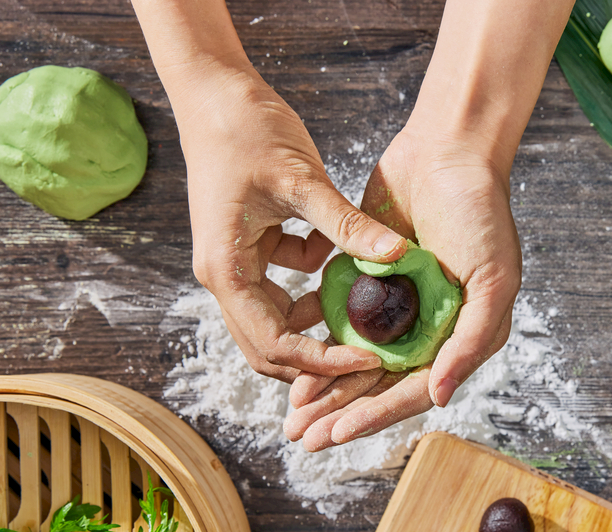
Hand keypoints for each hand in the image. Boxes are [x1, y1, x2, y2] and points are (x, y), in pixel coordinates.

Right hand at [173, 64, 408, 381]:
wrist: (214, 91)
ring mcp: (236, 263)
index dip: (322, 361)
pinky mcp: (251, 246)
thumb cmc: (246, 129)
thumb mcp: (302, 179)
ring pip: (279, 316)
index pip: (274, 344)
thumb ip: (346, 225)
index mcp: (226, 270)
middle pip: (269, 346)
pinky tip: (339, 256)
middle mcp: (225, 275)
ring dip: (317, 320)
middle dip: (318, 358)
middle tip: (370, 358)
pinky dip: (314, 279)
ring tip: (364, 317)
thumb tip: (396, 256)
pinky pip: (286, 281)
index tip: (369, 360)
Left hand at [283, 125, 522, 449]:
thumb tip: (438, 398)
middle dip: (340, 412)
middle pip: (378, 383)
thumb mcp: (492, 278)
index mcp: (460, 336)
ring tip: (292, 416)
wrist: (449, 150)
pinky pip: (339, 318)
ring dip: (324, 387)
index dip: (374, 413)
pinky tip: (290, 360)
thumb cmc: (481, 211)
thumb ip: (471, 340)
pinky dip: (316, 339)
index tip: (337, 432)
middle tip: (304, 438)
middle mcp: (427, 329)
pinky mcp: (368, 278)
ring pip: (354, 358)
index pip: (413, 389)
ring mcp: (396, 306)